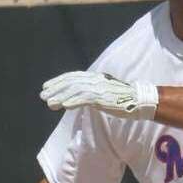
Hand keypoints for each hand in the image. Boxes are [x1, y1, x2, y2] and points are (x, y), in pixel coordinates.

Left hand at [40, 71, 157, 119]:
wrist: (139, 100)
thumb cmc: (122, 98)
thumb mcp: (104, 91)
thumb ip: (91, 92)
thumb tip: (76, 98)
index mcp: (95, 77)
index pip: (72, 77)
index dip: (58, 81)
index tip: (46, 87)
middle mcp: (95, 79)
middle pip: (71, 82)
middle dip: (55, 89)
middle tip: (43, 95)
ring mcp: (99, 88)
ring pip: (75, 90)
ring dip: (61, 97)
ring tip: (50, 104)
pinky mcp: (103, 97)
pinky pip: (85, 98)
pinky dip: (73, 101)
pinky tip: (64, 106)